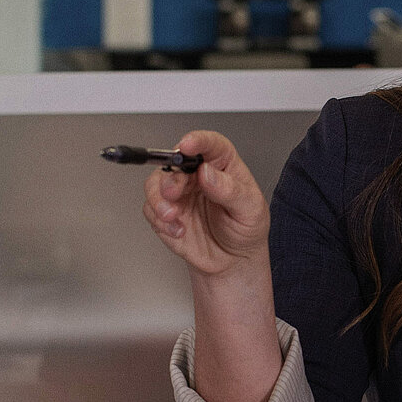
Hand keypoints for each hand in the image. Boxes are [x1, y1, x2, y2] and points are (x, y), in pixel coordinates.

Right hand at [141, 131, 268, 280]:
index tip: (186, 145)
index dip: (197, 141)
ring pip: (155, 183)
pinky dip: (160, 220)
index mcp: (222, 165)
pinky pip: (151, 209)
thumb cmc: (246, 229)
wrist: (234, 261)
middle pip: (175, 163)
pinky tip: (178, 231)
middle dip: (171, 177)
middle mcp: (197, 174)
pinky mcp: (166, 213)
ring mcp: (180, 193)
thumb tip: (208, 173)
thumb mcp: (250, 209)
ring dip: (158, 199)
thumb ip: (230, 190)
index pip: (209, 144)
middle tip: (174, 192)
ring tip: (172, 216)